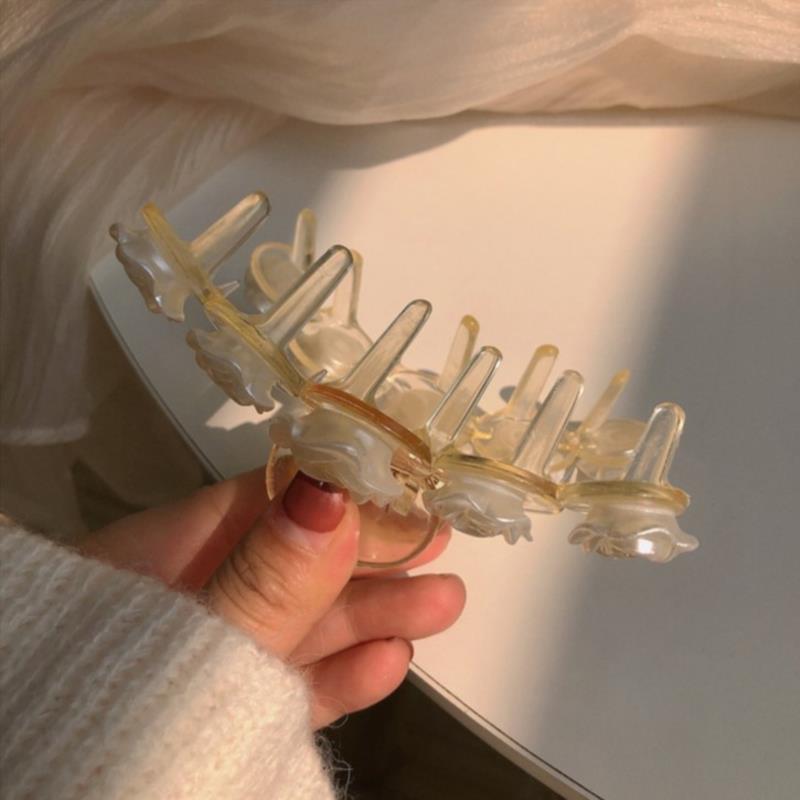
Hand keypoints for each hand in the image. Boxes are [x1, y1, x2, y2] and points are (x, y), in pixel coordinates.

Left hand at [79, 468, 464, 727]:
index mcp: (154, 556)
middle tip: (439, 540)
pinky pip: (287, 687)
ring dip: (372, 616)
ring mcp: (206, 659)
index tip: (400, 481)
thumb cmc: (101, 710)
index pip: (259, 500)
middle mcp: (184, 600)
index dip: (334, 486)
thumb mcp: (191, 639)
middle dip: (372, 554)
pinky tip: (389, 660)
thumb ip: (261, 579)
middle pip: (294, 563)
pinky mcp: (223, 714)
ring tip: (443, 600)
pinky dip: (339, 676)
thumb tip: (331, 493)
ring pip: (300, 627)